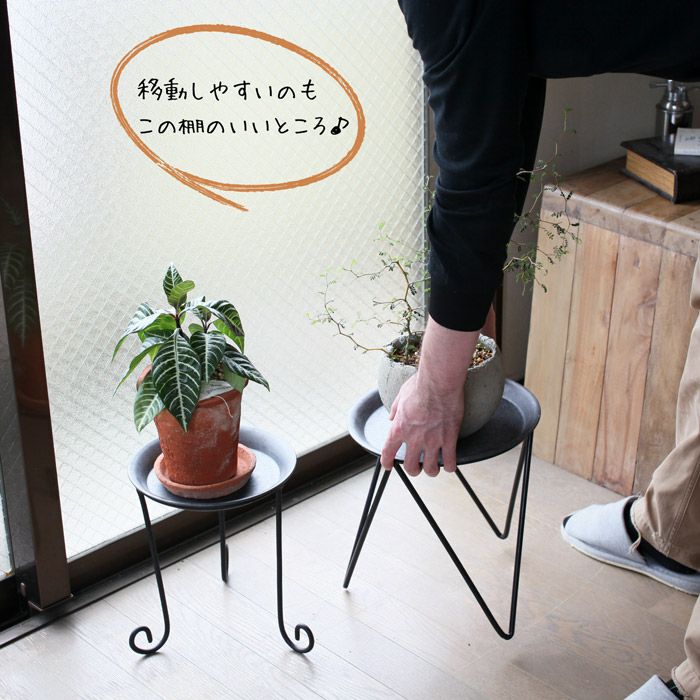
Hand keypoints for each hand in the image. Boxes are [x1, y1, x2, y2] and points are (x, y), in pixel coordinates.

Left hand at [380, 316, 478, 476]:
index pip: (388, 452)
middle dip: (413, 470)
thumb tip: (391, 417)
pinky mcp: (449, 438)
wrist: (439, 381)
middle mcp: (414, 438)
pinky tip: (450, 465)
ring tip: (434, 468)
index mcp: (399, 428)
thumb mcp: (400, 396)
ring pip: (431, 469)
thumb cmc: (420, 385)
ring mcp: (432, 440)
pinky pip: (450, 460)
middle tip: (417, 467)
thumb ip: (395, 410)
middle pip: (411, 467)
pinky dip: (450, 466)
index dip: (387, 462)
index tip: (388, 466)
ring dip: (432, 471)